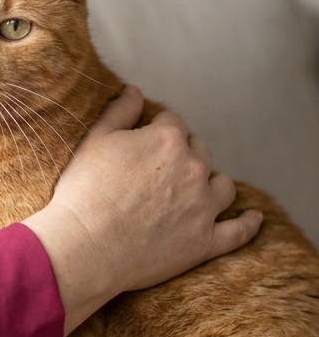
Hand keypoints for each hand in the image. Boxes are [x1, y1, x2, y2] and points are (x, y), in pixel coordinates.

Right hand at [24, 84, 262, 334]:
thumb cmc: (83, 190)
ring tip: (196, 187)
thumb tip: (135, 91)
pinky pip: (239, 231)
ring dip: (211, 181)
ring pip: (223, 184)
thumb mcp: (95, 140)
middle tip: (158, 168)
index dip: (154, 129)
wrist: (84, 245)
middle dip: (183, 154)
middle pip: (200, 150)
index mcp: (167, 139)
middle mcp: (193, 169)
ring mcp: (203, 207)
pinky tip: (253, 216)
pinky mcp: (205, 241)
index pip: (171, 122)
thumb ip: (120, 111)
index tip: (141, 141)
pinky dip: (248, 222)